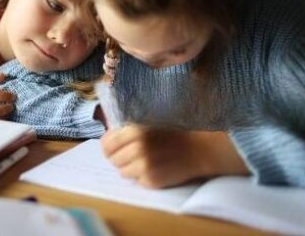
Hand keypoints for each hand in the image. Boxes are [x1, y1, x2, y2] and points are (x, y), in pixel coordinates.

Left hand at [101, 125, 248, 188]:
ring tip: (146, 161)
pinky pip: (137, 181)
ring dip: (131, 169)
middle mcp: (137, 148)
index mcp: (134, 131)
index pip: (106, 144)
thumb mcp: (148, 123)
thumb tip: (107, 136)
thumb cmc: (173, 133)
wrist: (199, 149)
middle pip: (113, 160)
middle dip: (120, 158)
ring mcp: (144, 166)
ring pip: (123, 172)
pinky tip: (155, 169)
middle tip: (133, 155)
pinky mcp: (152, 181)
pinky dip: (143, 177)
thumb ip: (127, 130)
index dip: (109, 147)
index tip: (114, 149)